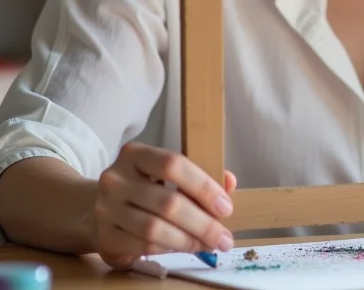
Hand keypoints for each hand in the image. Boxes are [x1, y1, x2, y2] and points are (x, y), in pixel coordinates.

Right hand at [92, 141, 237, 268]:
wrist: (95, 207)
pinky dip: (169, 249)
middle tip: (223, 237)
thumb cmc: (142, 186)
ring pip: (155, 229)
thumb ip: (198, 175)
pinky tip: (185, 247)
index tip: (225, 207)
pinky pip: (143, 246)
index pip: (173, 164)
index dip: (203, 186)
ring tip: (209, 244)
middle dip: (202, 223)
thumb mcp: (166, 173)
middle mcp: (116, 179)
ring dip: (188, 241)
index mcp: (135, 154)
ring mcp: (106, 209)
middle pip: (167, 203)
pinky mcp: (103, 237)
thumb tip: (229, 182)